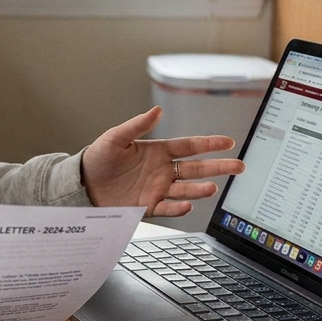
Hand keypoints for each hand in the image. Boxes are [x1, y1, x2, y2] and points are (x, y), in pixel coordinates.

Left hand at [80, 107, 244, 216]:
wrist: (82, 185)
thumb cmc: (97, 158)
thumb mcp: (115, 138)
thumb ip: (137, 126)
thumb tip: (157, 111)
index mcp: (157, 151)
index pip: (189, 146)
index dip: (209, 144)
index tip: (229, 142)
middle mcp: (162, 170)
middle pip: (196, 168)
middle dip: (218, 167)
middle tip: (239, 166)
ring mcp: (157, 189)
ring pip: (186, 189)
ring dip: (200, 189)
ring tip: (213, 187)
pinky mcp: (147, 206)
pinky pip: (167, 208)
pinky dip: (178, 208)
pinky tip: (188, 205)